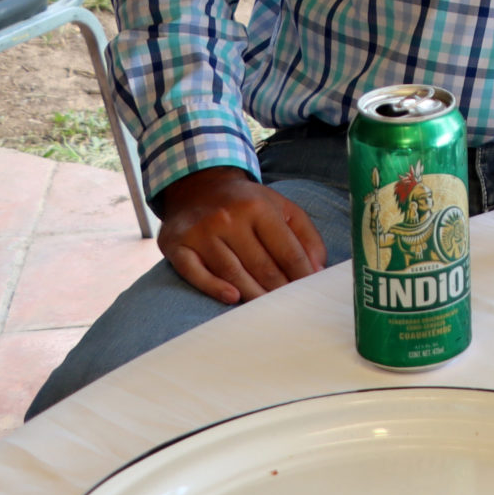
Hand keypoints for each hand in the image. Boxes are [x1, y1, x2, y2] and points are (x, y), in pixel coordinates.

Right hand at [155, 167, 327, 304]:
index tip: (310, 292)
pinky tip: (233, 298)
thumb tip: (317, 269)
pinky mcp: (176, 245)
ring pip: (232, 272)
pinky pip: (195, 273)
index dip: (301, 275)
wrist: (198, 186)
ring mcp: (200, 232)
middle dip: (279, 289)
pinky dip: (214, 288)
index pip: (286, 250)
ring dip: (253, 294)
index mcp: (258, 207)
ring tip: (268, 308)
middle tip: (291, 306)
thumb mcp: (282, 208)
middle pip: (261, 265)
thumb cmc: (247, 203)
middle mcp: (228, 218)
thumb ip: (305, 236)